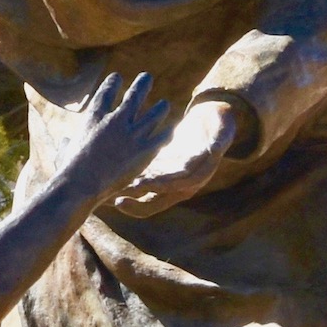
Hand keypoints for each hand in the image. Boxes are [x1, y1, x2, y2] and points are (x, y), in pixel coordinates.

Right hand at [39, 73, 181, 205]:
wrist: (82, 184)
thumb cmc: (68, 170)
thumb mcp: (64, 151)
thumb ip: (67, 143)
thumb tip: (65, 141)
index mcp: (94, 117)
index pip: (106, 92)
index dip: (112, 82)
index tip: (117, 76)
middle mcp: (116, 121)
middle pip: (134, 96)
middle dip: (142, 85)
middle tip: (147, 77)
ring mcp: (132, 135)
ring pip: (153, 115)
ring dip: (160, 108)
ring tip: (164, 104)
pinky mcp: (143, 152)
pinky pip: (161, 138)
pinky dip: (166, 133)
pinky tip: (171, 130)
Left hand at [108, 98, 246, 216]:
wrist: (210, 124)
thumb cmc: (217, 126)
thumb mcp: (221, 130)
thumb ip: (218, 140)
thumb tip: (214, 147)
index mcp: (195, 176)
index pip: (175, 185)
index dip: (159, 186)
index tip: (143, 185)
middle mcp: (180, 184)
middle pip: (156, 199)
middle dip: (137, 202)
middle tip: (118, 200)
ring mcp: (167, 180)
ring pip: (144, 196)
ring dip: (126, 197)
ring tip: (105, 197)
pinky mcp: (156, 173)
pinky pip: (138, 185)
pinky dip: (124, 186)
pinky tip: (105, 183)